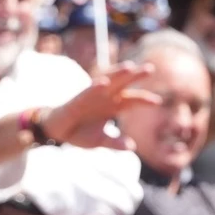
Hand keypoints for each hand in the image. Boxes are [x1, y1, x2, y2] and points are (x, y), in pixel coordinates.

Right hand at [42, 62, 160, 149]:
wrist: (58, 131)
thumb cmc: (81, 133)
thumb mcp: (100, 141)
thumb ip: (115, 143)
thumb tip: (131, 147)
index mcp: (113, 106)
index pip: (132, 100)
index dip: (144, 99)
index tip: (157, 102)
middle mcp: (104, 98)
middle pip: (123, 84)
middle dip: (135, 76)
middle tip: (150, 69)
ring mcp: (91, 96)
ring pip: (106, 82)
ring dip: (117, 74)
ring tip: (129, 67)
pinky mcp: (77, 100)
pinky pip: (87, 92)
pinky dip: (95, 87)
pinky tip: (104, 83)